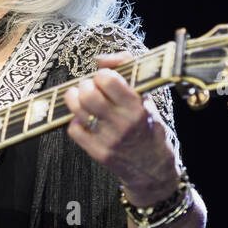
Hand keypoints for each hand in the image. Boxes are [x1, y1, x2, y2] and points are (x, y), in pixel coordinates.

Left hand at [63, 51, 181, 205]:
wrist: (153, 168)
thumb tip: (101, 59)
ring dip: (74, 99)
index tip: (105, 79)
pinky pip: (74, 129)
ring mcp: (109, 140)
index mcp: (137, 107)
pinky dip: (76, 121)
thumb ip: (127, 70)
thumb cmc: (148, 126)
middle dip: (85, 85)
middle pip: (88, 94)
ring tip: (82, 99)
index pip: (108, 80)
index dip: (102, 75)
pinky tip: (85, 120)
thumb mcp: (147, 97)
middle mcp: (123, 124)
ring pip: (77, 110)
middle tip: (90, 88)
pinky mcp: (98, 153)